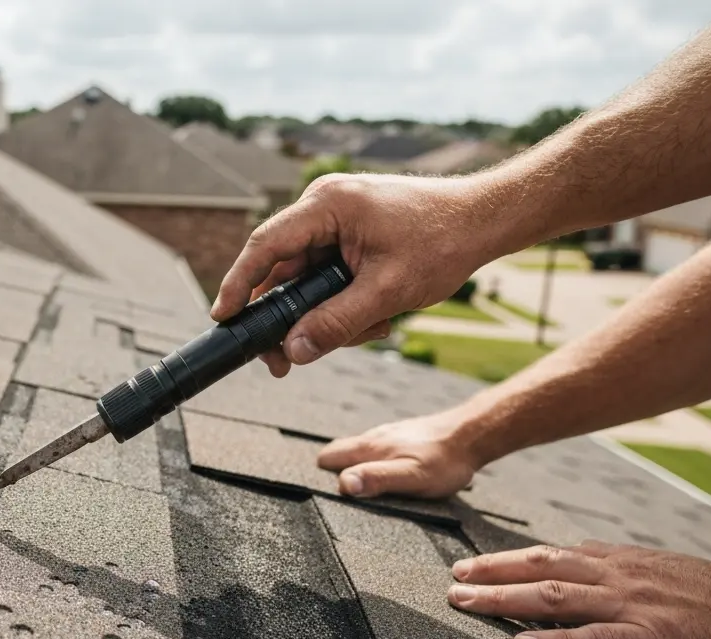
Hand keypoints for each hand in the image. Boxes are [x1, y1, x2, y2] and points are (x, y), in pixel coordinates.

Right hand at [211, 173, 507, 376]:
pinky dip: (344, 301)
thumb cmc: (444, 241)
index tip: (223, 317)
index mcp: (327, 205)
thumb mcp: (388, 292)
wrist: (486, 218)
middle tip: (285, 361)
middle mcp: (324, 205)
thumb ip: (337, 323)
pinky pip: (328, 275)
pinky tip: (377, 316)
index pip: (265, 246)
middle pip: (283, 270)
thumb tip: (294, 351)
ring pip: (308, 279)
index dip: (239, 284)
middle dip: (290, 317)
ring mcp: (337, 218)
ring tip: (373, 328)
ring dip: (328, 313)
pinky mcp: (351, 233)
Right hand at [317, 410, 481, 497]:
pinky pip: (380, 449)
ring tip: (370, 487)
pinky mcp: (404, 436)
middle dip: (337, 470)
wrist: (473, 435)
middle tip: (351, 493)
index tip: (330, 494)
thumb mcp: (411, 477)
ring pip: (361, 450)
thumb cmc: (444, 461)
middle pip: (341, 452)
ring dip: (359, 465)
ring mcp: (389, 434)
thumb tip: (343, 484)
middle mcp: (375, 437)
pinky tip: (394, 472)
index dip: (323, 476)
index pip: (327, 457)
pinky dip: (378, 461)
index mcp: (369, 447)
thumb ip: (376, 479)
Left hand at [447, 542, 710, 638]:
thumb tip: (578, 554)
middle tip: (452, 582)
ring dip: (504, 600)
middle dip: (491, 573)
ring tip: (466, 605)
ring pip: (554, 596)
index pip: (552, 554)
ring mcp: (632, 605)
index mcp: (621, 561)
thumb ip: (618, 565)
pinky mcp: (650, 638)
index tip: (471, 566)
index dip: (506, 559)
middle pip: (541, 567)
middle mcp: (618, 576)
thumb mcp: (662, 569)